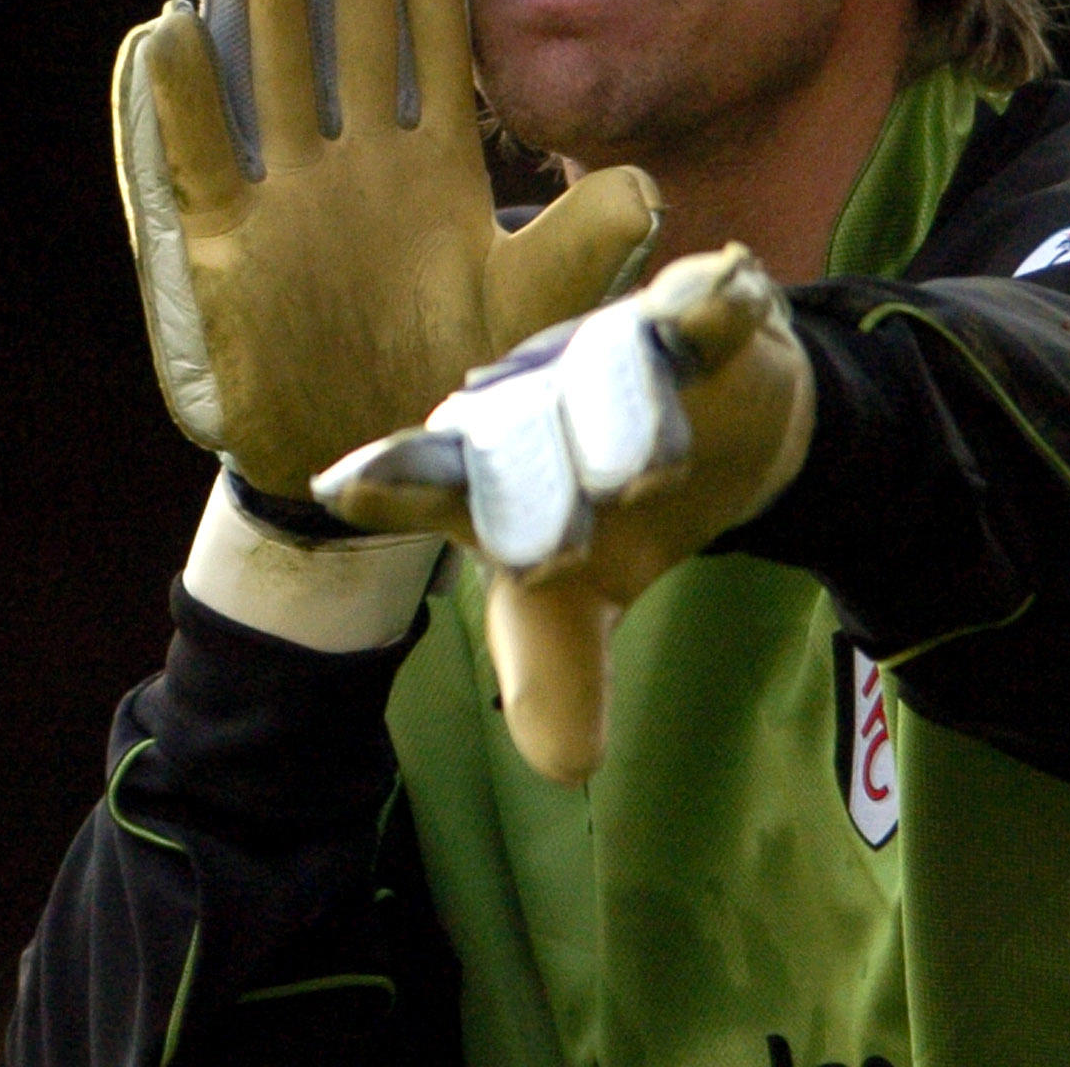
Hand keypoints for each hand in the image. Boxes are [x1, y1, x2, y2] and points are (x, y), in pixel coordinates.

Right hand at [111, 0, 661, 500]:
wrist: (377, 463)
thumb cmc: (454, 376)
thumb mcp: (531, 313)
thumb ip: (581, 249)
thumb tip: (639, 186)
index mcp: (430, 166)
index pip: (430, 40)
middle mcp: (354, 164)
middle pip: (345, 30)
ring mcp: (285, 199)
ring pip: (271, 73)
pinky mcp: (224, 249)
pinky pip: (199, 158)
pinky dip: (181, 102)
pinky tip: (170, 30)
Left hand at [314, 243, 816, 782]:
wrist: (721, 434)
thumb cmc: (613, 514)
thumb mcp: (584, 598)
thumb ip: (559, 666)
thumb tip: (558, 766)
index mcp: (487, 464)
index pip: (433, 478)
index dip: (393, 480)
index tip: (342, 486)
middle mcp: (537, 393)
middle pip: (515, 426)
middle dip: (522, 482)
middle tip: (545, 557)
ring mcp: (613, 344)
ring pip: (606, 364)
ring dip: (618, 410)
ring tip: (644, 471)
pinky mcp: (697, 316)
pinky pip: (703, 303)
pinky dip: (715, 303)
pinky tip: (727, 304)